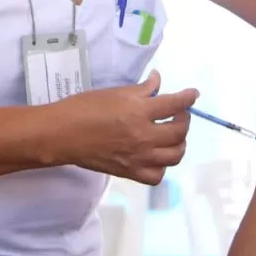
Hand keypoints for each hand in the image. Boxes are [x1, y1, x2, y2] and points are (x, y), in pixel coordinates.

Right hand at [56, 70, 198, 184]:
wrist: (62, 134)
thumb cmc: (84, 108)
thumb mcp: (115, 92)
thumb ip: (142, 89)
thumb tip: (158, 81)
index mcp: (140, 112)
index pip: (175, 104)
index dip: (188, 98)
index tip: (193, 94)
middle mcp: (144, 136)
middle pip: (179, 131)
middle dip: (184, 120)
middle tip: (178, 113)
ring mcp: (139, 157)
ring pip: (174, 155)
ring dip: (179, 143)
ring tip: (172, 135)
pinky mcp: (130, 172)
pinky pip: (157, 175)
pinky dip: (162, 166)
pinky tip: (157, 156)